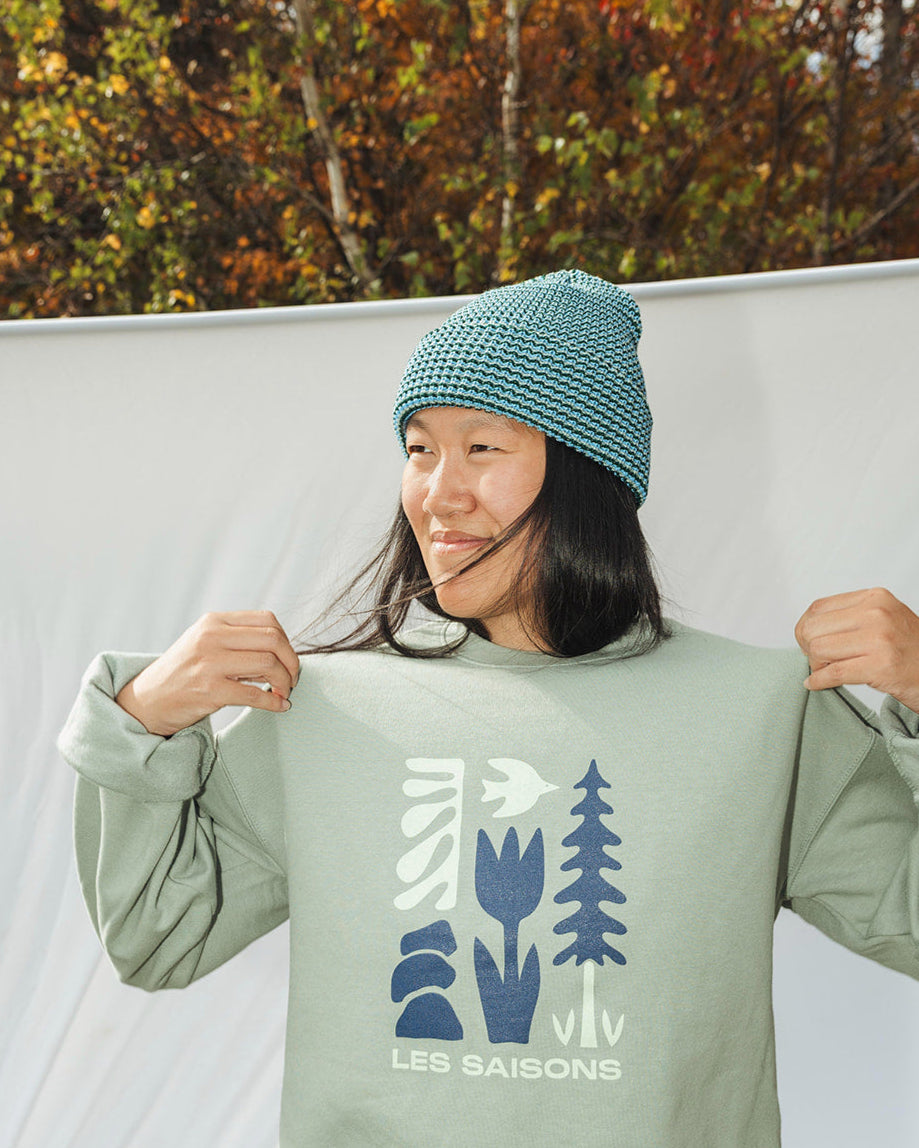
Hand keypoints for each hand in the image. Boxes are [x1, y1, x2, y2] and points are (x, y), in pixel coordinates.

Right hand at [115, 611, 300, 735]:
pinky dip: (274, 702)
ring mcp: (210, 664)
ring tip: (284, 692)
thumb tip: (282, 648)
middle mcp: (211, 637)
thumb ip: (237, 638)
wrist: (146, 700)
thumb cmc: (183, 672)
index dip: (286, 640)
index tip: (288, 658)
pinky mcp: (210, 691)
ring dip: (285, 682)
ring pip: (268, 664)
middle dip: (292, 661)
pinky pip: (255, 694)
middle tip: (293, 677)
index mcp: (214, 621)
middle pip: (273, 640)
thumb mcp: (205, 642)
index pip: (267, 620)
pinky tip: (279, 706)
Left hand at [794, 587, 918, 714]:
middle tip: (818, 659)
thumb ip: (850, 616)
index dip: (806, 627)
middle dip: (808, 647)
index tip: (808, 641)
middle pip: (813, 628)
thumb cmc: (910, 649)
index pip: (818, 607)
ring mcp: (880, 640)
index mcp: (875, 597)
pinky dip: (819, 680)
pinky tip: (817, 683)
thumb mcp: (883, 618)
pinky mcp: (880, 666)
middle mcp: (877, 613)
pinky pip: (833, 673)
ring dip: (816, 664)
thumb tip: (806, 628)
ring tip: (827, 669)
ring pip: (819, 649)